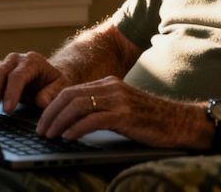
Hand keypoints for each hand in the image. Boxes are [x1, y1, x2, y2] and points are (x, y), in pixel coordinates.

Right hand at [0, 52, 70, 112]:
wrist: (47, 75)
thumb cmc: (53, 82)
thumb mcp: (60, 86)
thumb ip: (52, 93)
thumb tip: (41, 102)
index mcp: (32, 61)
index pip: (18, 75)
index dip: (11, 92)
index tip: (8, 109)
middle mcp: (15, 59)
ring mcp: (3, 64)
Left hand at [34, 76, 206, 148]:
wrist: (180, 122)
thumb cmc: (151, 120)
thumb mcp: (123, 108)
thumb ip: (102, 108)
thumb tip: (74, 122)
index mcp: (109, 84)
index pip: (72, 91)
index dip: (53, 106)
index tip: (42, 121)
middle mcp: (112, 87)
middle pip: (70, 96)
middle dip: (50, 113)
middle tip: (40, 130)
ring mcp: (119, 100)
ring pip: (78, 106)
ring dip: (59, 121)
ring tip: (49, 135)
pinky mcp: (125, 115)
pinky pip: (94, 119)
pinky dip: (77, 128)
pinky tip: (68, 137)